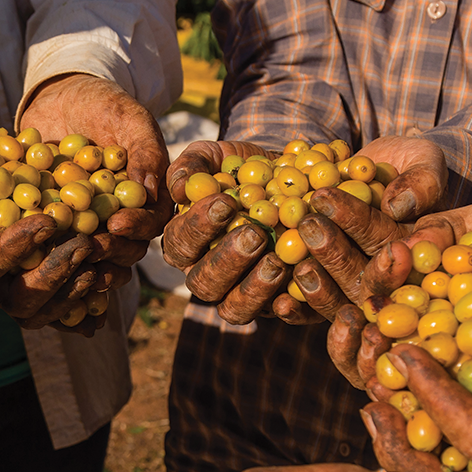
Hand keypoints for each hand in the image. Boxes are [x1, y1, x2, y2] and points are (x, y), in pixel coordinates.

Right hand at [0, 115, 108, 336]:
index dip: (18, 245)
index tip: (48, 221)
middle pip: (22, 300)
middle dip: (54, 276)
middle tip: (85, 245)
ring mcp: (18, 280)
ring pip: (46, 308)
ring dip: (76, 292)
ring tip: (103, 266)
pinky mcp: (42, 274)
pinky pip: (66, 304)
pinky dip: (88, 301)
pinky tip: (111, 287)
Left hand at [22, 74, 172, 314]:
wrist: (58, 99)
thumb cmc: (103, 104)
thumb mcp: (128, 118)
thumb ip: (145, 150)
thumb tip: (150, 192)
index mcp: (147, 198)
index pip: (151, 221)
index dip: (137, 227)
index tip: (116, 224)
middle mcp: (123, 218)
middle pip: (125, 248)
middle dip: (109, 250)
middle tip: (88, 247)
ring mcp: (93, 226)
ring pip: (95, 257)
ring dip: (83, 262)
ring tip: (65, 259)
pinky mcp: (62, 228)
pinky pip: (59, 249)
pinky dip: (50, 256)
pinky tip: (35, 259)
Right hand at [162, 141, 290, 323]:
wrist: (290, 180)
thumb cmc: (243, 168)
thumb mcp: (217, 156)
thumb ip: (193, 164)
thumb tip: (177, 188)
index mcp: (185, 243)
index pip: (180, 243)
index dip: (199, 227)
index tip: (225, 202)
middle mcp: (206, 274)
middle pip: (204, 283)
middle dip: (227, 259)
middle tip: (254, 234)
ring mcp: (238, 294)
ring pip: (234, 308)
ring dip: (252, 288)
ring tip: (276, 261)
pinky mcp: (273, 303)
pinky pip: (274, 316)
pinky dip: (284, 309)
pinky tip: (294, 294)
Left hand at [274, 135, 445, 324]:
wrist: (371, 165)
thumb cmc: (409, 161)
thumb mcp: (424, 161)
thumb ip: (421, 183)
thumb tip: (400, 206)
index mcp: (413, 257)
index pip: (400, 265)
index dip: (391, 264)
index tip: (388, 250)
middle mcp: (381, 279)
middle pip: (360, 282)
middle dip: (337, 257)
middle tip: (312, 227)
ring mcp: (349, 286)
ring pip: (333, 297)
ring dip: (313, 282)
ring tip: (295, 259)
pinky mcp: (321, 288)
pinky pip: (307, 307)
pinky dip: (294, 307)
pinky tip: (278, 304)